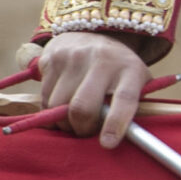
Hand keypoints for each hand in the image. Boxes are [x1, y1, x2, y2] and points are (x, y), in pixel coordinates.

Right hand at [31, 33, 151, 148]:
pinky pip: (44, 98)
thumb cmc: (118, 71)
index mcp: (130, 69)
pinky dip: (50, 111)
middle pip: (82, 107)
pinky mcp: (51, 59)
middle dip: (81, 129)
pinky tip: (61, 106)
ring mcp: (74, 57)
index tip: (107, 144)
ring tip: (73, 120)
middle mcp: (102, 60)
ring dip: (63, 122)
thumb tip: (117, 141)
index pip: (124, 98)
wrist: (92, 35)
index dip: (115, 124)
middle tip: (84, 133)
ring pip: (58, 105)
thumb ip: (130, 108)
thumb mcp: (136, 83)